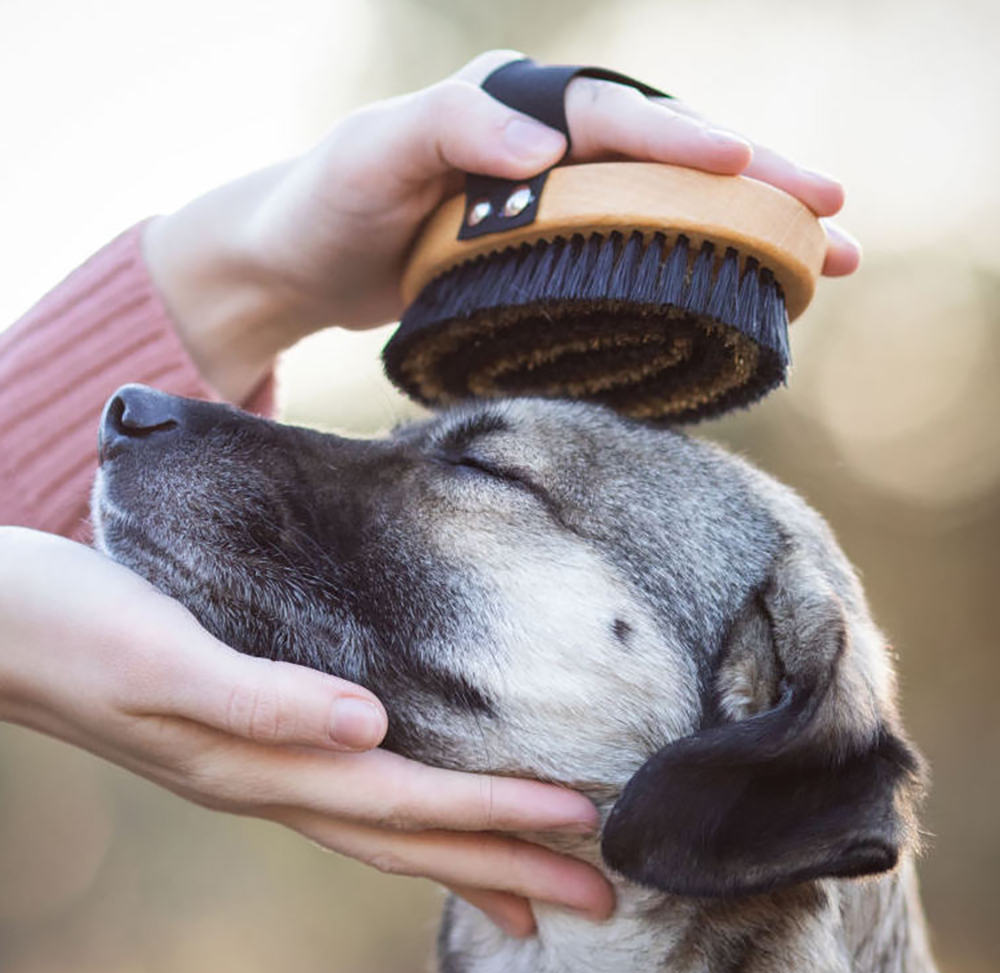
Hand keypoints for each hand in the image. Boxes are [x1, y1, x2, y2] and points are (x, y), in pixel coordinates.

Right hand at [0, 527, 612, 936]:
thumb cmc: (69, 628)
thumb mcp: (157, 657)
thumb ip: (259, 698)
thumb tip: (369, 726)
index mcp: (259, 763)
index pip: (407, 800)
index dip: (497, 813)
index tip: (584, 823)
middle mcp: (270, 782)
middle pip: (411, 838)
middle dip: (509, 870)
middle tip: (602, 895)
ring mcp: (259, 772)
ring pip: (386, 832)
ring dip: (468, 860)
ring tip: (537, 894)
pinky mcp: (250, 742)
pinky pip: (351, 802)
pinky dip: (409, 823)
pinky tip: (428, 818)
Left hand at [143, 49, 859, 401]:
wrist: (301, 258)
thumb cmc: (328, 201)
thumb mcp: (372, 153)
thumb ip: (449, 130)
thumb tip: (538, 146)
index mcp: (513, 102)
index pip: (612, 118)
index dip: (683, 143)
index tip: (751, 174)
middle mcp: (545, 141)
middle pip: (667, 155)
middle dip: (756, 183)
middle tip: (835, 218)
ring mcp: (553, 198)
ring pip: (665, 204)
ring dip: (744, 230)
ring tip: (822, 262)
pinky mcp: (549, 248)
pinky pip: (633, 249)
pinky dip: (689, 265)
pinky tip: (737, 289)